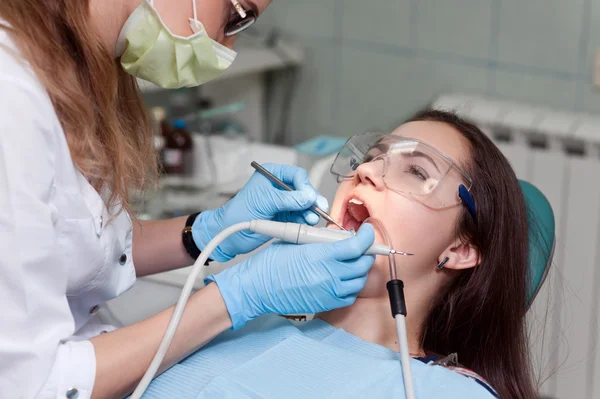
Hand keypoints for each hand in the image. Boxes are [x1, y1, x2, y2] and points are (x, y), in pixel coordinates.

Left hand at [192, 163, 327, 261]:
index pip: (297, 175)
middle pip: (304, 190)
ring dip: (310, 211)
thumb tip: (308, 197)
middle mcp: (280, 187)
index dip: (305, 186)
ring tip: (312, 219)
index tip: (310, 198)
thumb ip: (288, 199)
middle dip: (311, 200)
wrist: (229, 233)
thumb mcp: (265, 202)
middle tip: (319, 209)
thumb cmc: (239, 212)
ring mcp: (283, 202)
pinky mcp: (285, 217)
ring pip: (304, 204)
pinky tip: (308, 223)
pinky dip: (305, 220)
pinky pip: (300, 216)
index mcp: (273, 175)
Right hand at [206, 224, 375, 329]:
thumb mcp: (297, 242)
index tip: (368, 232)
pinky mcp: (325, 304)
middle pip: (363, 264)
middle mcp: (329, 276)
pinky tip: (344, 278)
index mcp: (321, 256)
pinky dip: (352, 286)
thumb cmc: (270, 264)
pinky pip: (349, 296)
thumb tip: (338, 238)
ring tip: (352, 261)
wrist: (256, 288)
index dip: (368, 237)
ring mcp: (328, 292)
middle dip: (366, 252)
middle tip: (362, 245)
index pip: (358, 246)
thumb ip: (321, 241)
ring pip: (359, 281)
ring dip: (360, 269)